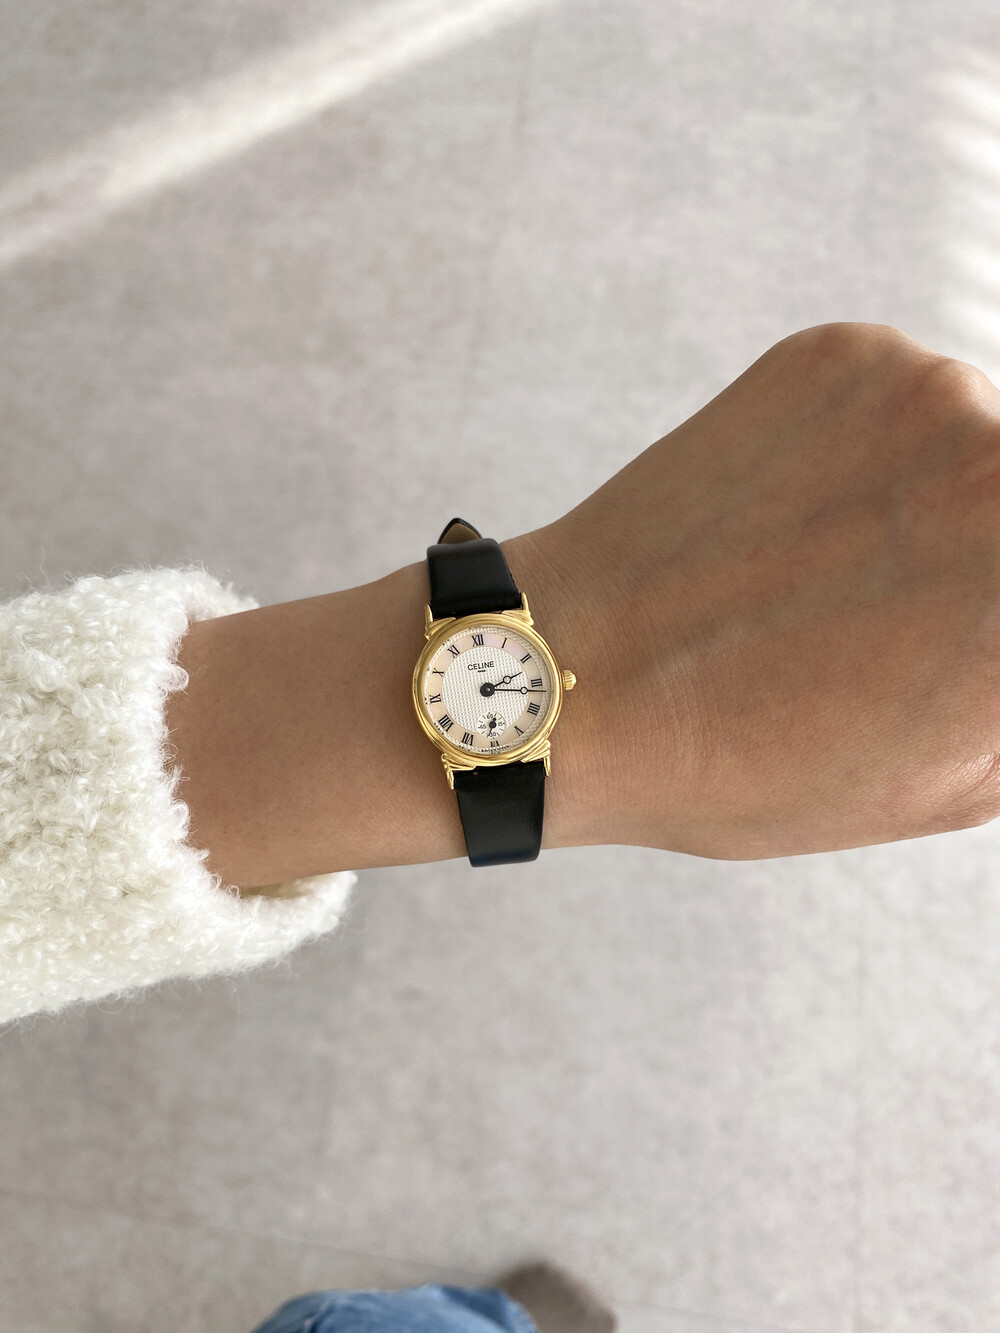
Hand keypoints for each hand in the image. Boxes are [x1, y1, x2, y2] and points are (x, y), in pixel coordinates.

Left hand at [504, 322, 999, 858]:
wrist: (568, 676)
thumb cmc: (753, 763)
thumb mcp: (956, 776)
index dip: (988, 608)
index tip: (963, 626)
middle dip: (981, 551)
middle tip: (916, 602)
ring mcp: (934, 390)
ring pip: (987, 439)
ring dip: (952, 495)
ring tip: (842, 574)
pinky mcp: (846, 350)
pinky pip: (909, 396)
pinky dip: (881, 449)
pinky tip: (800, 519)